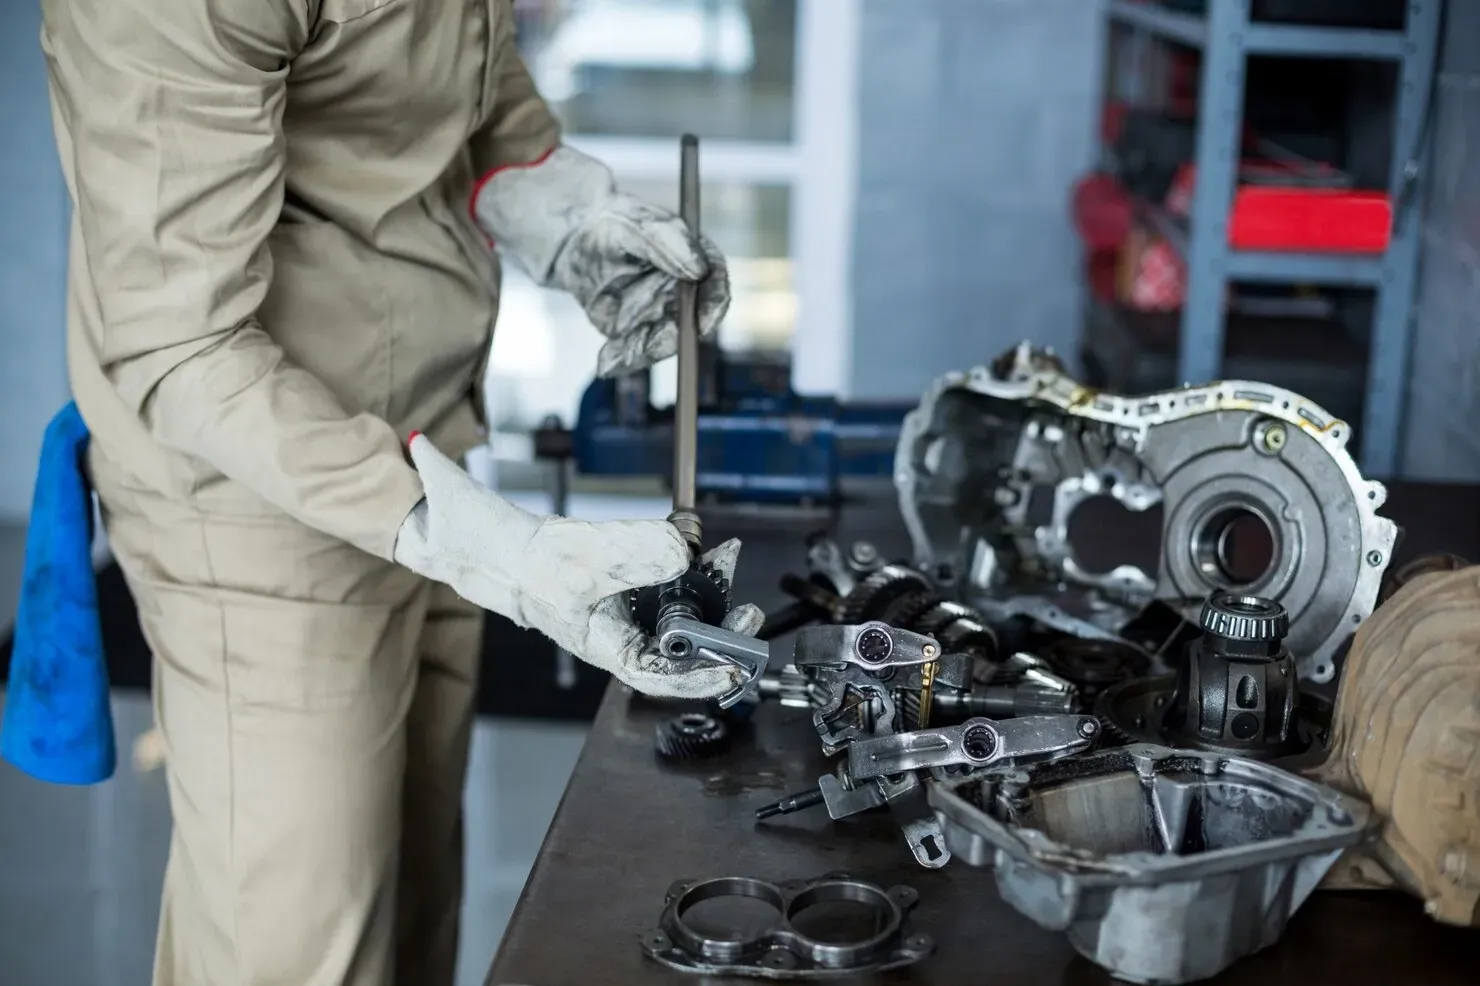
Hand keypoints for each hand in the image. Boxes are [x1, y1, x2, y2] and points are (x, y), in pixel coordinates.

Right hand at [393, 435, 757, 698]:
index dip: (700, 678)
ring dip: (711, 586)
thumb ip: (636, 551)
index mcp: (611, 649)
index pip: (662, 678)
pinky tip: (707, 544)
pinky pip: (676, 581)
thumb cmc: (533, 570)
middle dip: (720, 628)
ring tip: (729, 557)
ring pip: (685, 609)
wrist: (511, 549)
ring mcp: (636, 612)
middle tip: (748, 613)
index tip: (732, 671)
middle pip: (685, 645)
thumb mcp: (586, 557)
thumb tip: (685, 548)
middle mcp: (629, 636)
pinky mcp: (640, 586)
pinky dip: (694, 563)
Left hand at [472, 146, 729, 376]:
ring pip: (660, 344)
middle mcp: (680, 293)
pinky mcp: (633, 329)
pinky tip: (605, 361)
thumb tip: (699, 269)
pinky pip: (633, 351)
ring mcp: (657, 313)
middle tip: (644, 346)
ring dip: (640, 355)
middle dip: (667, 341)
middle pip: (687, 326)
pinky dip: (621, 360)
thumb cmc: (611, 222)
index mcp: (692, 262)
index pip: (715, 287)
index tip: (701, 324)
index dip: (713, 307)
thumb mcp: (638, 226)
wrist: (573, 239)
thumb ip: (668, 244)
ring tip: (612, 357)